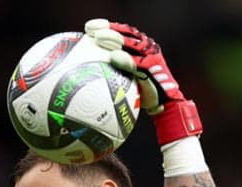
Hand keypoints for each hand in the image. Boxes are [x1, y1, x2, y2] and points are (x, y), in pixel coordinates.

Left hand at [84, 19, 202, 145]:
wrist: (160, 104)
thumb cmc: (137, 92)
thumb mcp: (121, 80)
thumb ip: (108, 70)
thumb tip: (81, 71)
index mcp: (137, 47)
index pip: (121, 32)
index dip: (106, 27)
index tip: (88, 27)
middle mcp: (144, 48)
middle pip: (126, 35)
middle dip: (109, 30)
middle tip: (92, 31)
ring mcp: (150, 57)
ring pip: (132, 44)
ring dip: (116, 39)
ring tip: (100, 38)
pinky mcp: (154, 69)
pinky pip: (139, 63)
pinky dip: (127, 60)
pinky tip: (114, 57)